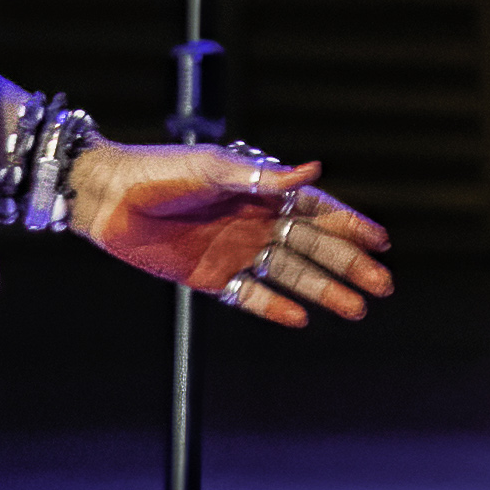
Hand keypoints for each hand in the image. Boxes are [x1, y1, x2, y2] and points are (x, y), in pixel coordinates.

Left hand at [67, 143, 395, 327]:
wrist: (106, 198)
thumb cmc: (158, 172)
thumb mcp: (212, 169)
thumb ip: (263, 178)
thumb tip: (316, 170)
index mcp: (259, 191)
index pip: (316, 210)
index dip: (350, 225)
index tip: (382, 241)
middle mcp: (254, 222)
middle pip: (312, 247)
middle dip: (348, 265)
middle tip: (383, 285)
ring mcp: (234, 251)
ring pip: (289, 275)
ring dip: (322, 291)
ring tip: (357, 309)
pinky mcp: (210, 277)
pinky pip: (250, 296)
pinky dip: (274, 307)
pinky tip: (301, 320)